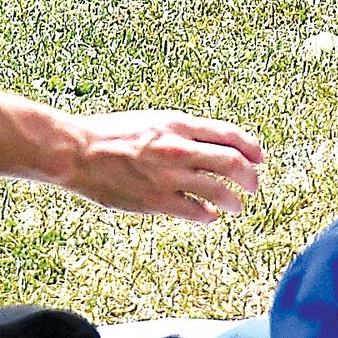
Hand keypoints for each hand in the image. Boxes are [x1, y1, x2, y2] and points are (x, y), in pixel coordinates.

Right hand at [64, 110, 264, 222]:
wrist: (77, 151)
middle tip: (254, 186)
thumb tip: (209, 145)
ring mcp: (169, 176)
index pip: (230, 135)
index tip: (260, 158)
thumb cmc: (111, 134)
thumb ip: (181, 133)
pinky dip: (209, 215)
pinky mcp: (156, 201)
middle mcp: (179, 148)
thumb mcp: (152, 121)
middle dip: (251, 177)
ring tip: (235, 206)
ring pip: (220, 191)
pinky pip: (196, 212)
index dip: (251, 148)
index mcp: (178, 124)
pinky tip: (209, 216)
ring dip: (234, 201)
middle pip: (233, 163)